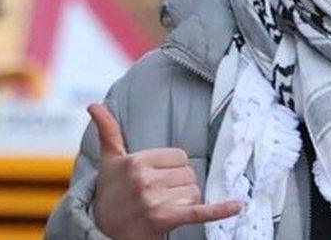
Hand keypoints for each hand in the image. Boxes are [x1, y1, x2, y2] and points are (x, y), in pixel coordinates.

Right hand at [88, 104, 240, 239]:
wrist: (102, 231)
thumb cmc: (110, 193)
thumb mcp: (109, 161)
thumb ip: (108, 131)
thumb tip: (93, 105)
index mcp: (137, 161)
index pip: (180, 157)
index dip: (173, 168)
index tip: (156, 178)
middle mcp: (145, 180)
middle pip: (189, 174)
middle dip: (179, 185)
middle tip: (158, 195)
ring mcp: (155, 200)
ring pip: (194, 192)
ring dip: (184, 201)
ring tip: (161, 207)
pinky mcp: (166, 219)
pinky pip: (199, 211)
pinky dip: (220, 210)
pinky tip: (237, 206)